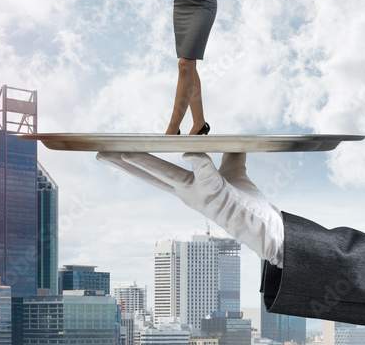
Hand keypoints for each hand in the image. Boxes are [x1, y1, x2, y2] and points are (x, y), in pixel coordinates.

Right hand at [96, 151, 283, 265]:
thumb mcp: (234, 171)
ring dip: (147, 164)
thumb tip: (230, 139)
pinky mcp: (217, 194)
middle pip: (150, 175)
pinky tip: (187, 153)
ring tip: (125, 154)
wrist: (263, 225)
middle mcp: (186, 191)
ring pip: (168, 176)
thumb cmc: (245, 201)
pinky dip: (198, 162)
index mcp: (185, 185)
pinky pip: (207, 174)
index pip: (154, 170)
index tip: (115, 151)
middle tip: (101, 154)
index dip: (134, 160)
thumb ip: (228, 155)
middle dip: (124, 164)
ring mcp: (199, 194)